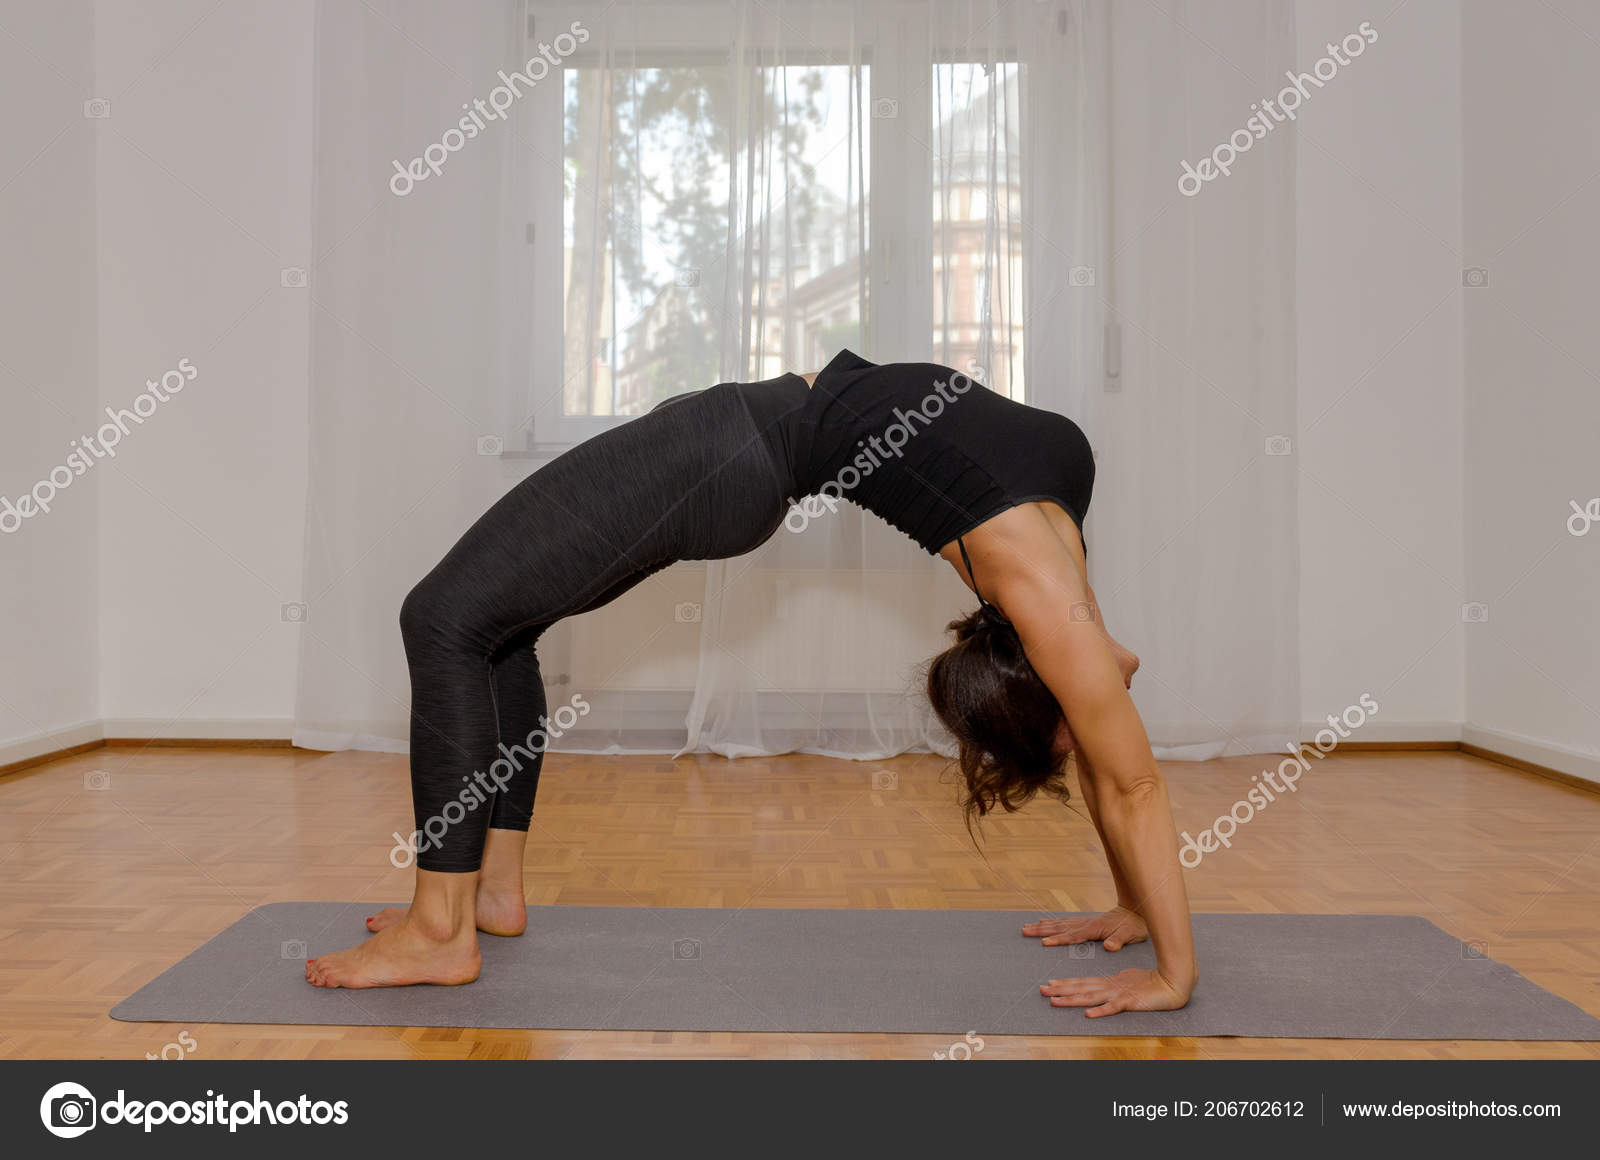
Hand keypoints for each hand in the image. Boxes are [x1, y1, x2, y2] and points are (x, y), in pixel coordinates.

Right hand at [1022, 906, 1147, 951]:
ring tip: (1027, 926)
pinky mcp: (1086, 922)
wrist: (1137, 912)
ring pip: (1059, 923)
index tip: (1044, 942)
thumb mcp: (1130, 935)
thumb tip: (1109, 947)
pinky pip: (1065, 922)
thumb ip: (1119, 941)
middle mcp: (1086, 924)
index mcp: (1094, 929)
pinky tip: (1045, 922)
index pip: (1072, 936)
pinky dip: (1053, 922)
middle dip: (1041, 930)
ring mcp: (1084, 922)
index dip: (1058, 940)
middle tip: (1024, 930)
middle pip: (1059, 927)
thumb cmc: (1134, 927)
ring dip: (1043, 925)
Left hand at [1040, 967, 1191, 1016]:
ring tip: (1054, 1001)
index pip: (1084, 983)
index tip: (1050, 984)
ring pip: (1091, 997)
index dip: (1066, 984)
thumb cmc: (1153, 982)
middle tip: (1041, 990)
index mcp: (1111, 982)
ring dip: (1072, 1000)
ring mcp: (1120, 994)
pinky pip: (1113, 1008)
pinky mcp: (1130, 1002)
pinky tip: (1088, 1015)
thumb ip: (1116, 986)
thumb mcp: (1130, 982)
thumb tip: (1105, 988)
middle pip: (1081, 988)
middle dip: (1060, 990)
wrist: (1174, 982)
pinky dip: (1100, 1011)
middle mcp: (1111, 987)